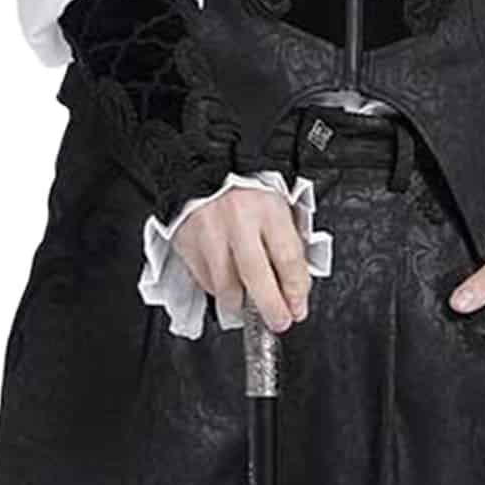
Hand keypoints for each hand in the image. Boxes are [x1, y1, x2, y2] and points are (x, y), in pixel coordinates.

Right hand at [174, 186, 311, 333]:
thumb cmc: (245, 186)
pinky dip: (218, 289)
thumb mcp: (276, 203)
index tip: (298, 307)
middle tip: (279, 321)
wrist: (203, 163)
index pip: (287, 258)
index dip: (295, 290)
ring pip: (226, 286)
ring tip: (249, 306)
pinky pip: (205, 280)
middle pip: (256, 277)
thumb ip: (286, 241)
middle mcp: (237, 220)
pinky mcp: (186, 242)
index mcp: (267, 207)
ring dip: (241, 304)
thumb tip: (294, 286)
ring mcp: (209, 233)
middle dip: (271, 307)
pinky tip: (227, 283)